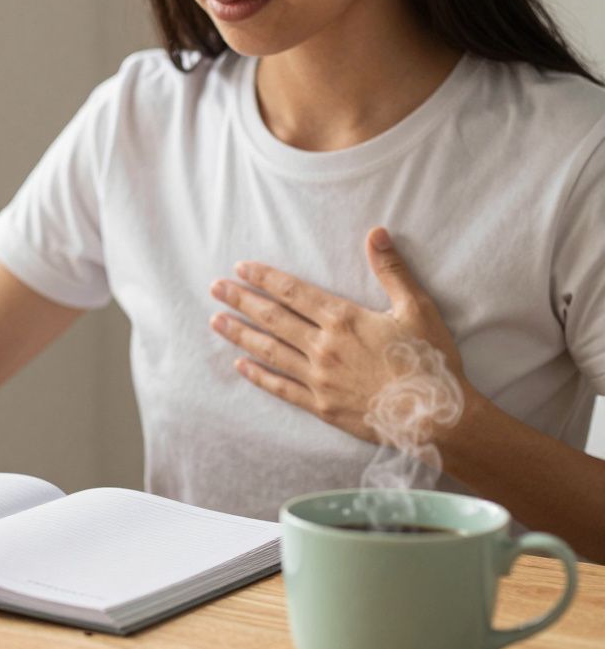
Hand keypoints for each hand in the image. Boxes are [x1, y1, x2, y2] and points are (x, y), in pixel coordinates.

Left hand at [208, 227, 470, 443]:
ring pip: (269, 351)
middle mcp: (323, 347)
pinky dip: (258, 376)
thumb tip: (376, 233)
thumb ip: (391, 270)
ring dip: (240, 334)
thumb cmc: (430, 360)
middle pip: (273, 318)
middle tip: (214, 288)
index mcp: (344, 320)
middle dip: (241, 300)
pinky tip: (240, 365)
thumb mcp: (417, 307)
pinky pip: (281, 388)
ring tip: (216, 321)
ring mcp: (318, 378)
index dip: (265, 278)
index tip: (240, 269)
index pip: (293, 292)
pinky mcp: (320, 405)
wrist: (435, 415)